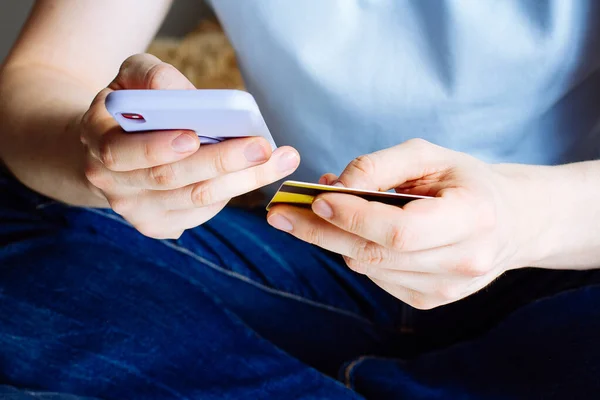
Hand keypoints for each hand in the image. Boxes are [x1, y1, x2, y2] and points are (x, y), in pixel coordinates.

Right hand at [81, 54, 299, 238]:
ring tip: (281, 159)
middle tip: (262, 146)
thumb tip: (177, 92)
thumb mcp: (131, 78)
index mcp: (96, 142)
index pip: (123, 152)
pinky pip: (203, 211)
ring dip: (243, 180)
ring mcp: (136, 210)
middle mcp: (111, 184)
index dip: (158, 147)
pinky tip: (258, 172)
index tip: (194, 135)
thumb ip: (150, 76)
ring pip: (196, 199)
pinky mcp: (160, 225)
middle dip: (221, 162)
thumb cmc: (131, 107)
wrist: (114, 148)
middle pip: (170, 179)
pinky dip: (234, 191)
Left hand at [267, 139, 530, 308]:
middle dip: (321, 233)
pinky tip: (352, 230)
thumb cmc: (466, 181)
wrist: (508, 221)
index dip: (354, 217)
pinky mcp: (430, 300)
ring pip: (369, 267)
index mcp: (473, 218)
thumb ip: (381, 165)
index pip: (400, 230)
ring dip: (335, 240)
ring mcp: (447, 289)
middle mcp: (463, 262)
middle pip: (375, 254)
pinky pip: (376, 276)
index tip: (316, 200)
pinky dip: (356, 251)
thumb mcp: (430, 155)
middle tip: (279, 215)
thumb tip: (335, 188)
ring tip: (314, 211)